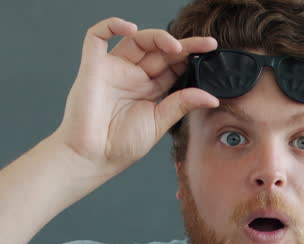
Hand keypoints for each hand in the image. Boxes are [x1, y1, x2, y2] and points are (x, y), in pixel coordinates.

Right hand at [52, 17, 218, 176]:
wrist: (93, 158)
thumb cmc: (120, 146)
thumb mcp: (159, 123)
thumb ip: (182, 104)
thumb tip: (211, 97)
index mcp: (148, 89)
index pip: (171, 65)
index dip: (189, 56)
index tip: (210, 50)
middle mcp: (131, 76)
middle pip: (158, 50)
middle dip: (181, 45)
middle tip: (204, 45)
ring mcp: (113, 69)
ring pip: (136, 40)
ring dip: (157, 37)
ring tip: (175, 46)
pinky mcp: (93, 66)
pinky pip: (97, 36)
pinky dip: (112, 25)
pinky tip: (130, 29)